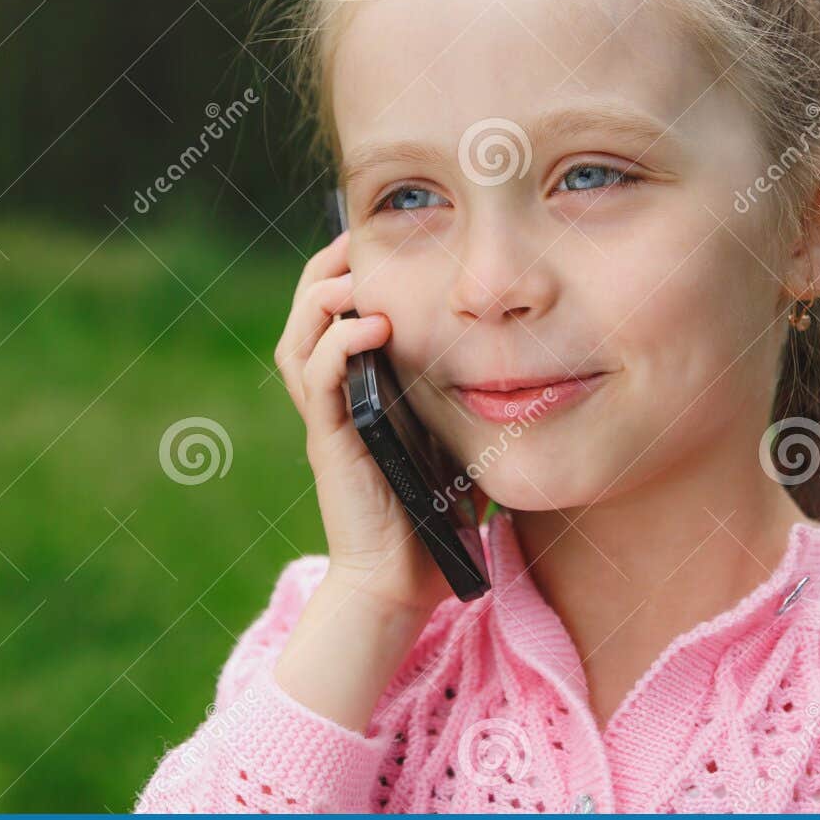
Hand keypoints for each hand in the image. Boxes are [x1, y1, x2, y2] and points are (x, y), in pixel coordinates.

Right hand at [272, 228, 452, 618]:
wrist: (404, 581)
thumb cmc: (435, 514)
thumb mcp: (454, 435)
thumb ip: (465, 395)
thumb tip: (521, 356)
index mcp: (361, 390)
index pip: (337, 314)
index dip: (350, 271)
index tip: (385, 238)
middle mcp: (335, 399)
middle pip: (305, 315)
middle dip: (326, 269)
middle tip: (358, 238)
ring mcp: (328, 420)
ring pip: (297, 338)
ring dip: (320, 298)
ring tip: (353, 274)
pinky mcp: (330, 441)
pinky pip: (317, 379)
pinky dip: (336, 344)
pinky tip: (370, 325)